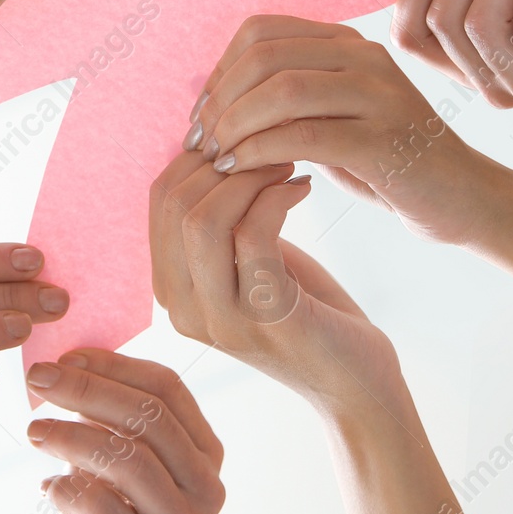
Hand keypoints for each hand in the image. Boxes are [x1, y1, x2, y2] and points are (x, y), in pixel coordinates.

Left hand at [24, 350, 224, 513]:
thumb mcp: (109, 455)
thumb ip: (104, 412)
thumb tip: (69, 356)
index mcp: (204, 452)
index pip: (168, 388)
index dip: (114, 364)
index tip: (65, 355)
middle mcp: (206, 488)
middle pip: (149, 417)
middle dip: (87, 390)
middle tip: (37, 379)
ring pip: (128, 461)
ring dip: (71, 436)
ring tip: (33, 431)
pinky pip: (103, 510)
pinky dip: (67, 489)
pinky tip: (46, 487)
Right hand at [149, 155, 401, 412]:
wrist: (353, 379)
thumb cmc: (306, 308)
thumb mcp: (248, 258)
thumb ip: (221, 216)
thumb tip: (211, 140)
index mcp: (172, 288)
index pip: (159, 198)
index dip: (197, 155)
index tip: (244, 135)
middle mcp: (184, 309)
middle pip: (174, 203)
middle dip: (224, 157)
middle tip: (271, 141)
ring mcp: (220, 319)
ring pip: (202, 219)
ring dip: (249, 175)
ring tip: (285, 161)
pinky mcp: (265, 318)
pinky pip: (252, 235)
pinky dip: (275, 198)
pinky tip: (301, 189)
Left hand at [184, 16, 496, 243]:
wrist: (464, 199)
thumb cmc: (387, 163)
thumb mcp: (332, 120)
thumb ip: (285, 103)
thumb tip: (212, 103)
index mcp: (347, 43)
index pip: (261, 32)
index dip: (219, 71)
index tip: (200, 115)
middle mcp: (365, 57)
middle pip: (265, 57)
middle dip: (220, 100)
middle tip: (200, 140)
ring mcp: (380, 95)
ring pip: (282, 91)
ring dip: (235, 125)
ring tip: (217, 157)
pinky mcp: (385, 140)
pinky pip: (305, 135)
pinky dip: (260, 152)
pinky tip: (240, 170)